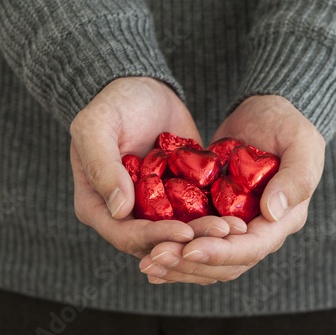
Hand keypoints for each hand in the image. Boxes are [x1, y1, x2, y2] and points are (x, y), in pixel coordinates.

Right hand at [70, 77, 236, 258]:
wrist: (144, 90)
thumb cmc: (113, 103)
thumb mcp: (96, 126)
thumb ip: (102, 166)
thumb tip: (120, 210)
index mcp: (96, 206)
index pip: (125, 235)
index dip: (155, 238)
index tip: (184, 232)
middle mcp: (123, 216)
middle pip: (156, 244)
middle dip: (190, 243)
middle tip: (223, 233)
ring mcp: (151, 212)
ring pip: (179, 237)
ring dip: (207, 237)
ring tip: (236, 228)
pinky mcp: (176, 202)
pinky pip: (195, 219)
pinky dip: (214, 221)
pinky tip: (239, 218)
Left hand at [140, 95, 324, 284]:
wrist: (267, 113)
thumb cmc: (289, 122)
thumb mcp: (302, 143)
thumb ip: (296, 178)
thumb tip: (273, 213)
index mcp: (283, 221)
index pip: (252, 248)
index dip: (220, 252)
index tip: (190, 249)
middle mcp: (260, 232)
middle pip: (226, 264)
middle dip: (190, 264)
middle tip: (156, 257)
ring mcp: (236, 229)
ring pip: (208, 261)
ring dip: (178, 265)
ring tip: (147, 262)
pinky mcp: (215, 219)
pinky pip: (194, 244)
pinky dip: (174, 252)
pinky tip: (147, 256)